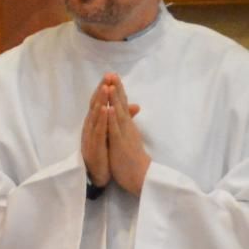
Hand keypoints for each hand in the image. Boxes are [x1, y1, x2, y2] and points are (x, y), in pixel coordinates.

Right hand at [81, 76, 114, 187]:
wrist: (99, 175)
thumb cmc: (105, 153)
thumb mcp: (113, 133)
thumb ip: (121, 119)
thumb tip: (134, 105)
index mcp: (96, 123)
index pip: (100, 102)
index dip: (105, 89)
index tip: (111, 75)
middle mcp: (91, 127)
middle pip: (95, 105)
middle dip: (101, 90)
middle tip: (107, 76)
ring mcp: (91, 136)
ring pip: (95, 116)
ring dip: (100, 101)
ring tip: (106, 88)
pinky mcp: (94, 146)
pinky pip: (98, 131)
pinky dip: (101, 119)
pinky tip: (105, 110)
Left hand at [105, 79, 149, 193]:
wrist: (140, 176)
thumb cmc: (132, 157)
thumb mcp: (128, 137)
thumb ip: (127, 124)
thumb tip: (128, 113)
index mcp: (126, 125)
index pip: (121, 104)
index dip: (117, 90)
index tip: (112, 76)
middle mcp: (126, 126)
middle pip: (121, 104)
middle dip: (116, 88)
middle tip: (112, 72)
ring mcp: (124, 134)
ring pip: (118, 113)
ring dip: (114, 99)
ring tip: (110, 84)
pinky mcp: (121, 144)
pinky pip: (115, 129)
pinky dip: (112, 118)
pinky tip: (109, 108)